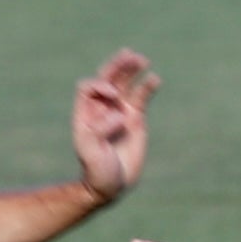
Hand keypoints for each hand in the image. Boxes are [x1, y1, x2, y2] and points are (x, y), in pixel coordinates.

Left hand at [73, 49, 159, 201]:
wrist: (111, 185)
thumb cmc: (96, 171)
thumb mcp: (90, 152)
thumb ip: (100, 131)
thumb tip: (119, 115)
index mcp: (86, 113)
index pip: (89, 87)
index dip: (101, 85)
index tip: (113, 97)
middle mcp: (101, 108)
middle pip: (107, 78)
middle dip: (116, 66)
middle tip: (129, 56)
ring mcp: (119, 111)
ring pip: (125, 83)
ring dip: (131, 69)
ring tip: (142, 59)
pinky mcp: (135, 118)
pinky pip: (141, 96)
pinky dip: (148, 86)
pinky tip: (155, 79)